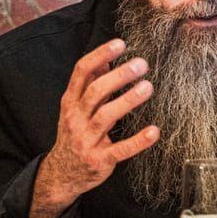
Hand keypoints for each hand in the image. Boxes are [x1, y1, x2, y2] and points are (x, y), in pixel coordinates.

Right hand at [29, 39, 157, 217]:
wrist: (62, 174)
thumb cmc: (74, 134)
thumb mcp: (75, 108)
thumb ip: (90, 84)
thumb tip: (106, 58)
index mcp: (70, 102)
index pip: (81, 72)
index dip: (100, 55)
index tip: (120, 43)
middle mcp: (75, 118)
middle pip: (95, 91)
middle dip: (119, 76)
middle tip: (141, 64)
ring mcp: (86, 140)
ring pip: (106, 116)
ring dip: (128, 100)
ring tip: (148, 87)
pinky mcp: (99, 160)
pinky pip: (120, 149)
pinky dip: (138, 141)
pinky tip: (154, 131)